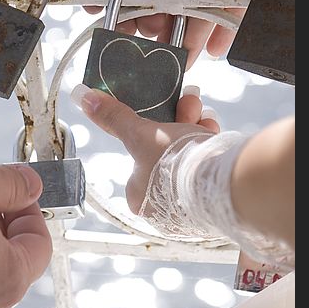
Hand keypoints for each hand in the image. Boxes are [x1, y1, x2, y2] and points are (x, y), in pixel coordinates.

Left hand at [71, 84, 218, 212]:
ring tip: (203, 116)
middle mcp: (164, 209)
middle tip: (188, 105)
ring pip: (190, 158)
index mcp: (139, 199)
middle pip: (168, 154)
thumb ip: (114, 118)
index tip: (163, 112)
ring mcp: (192, 208)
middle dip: (178, 124)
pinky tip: (214, 132)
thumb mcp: (141, 134)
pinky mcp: (216, 203)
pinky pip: (209, 169)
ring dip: (196, 129)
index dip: (153, 130)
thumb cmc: (175, 163)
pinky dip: (211, 146)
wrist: (225, 182)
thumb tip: (83, 98)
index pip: (142, 158)